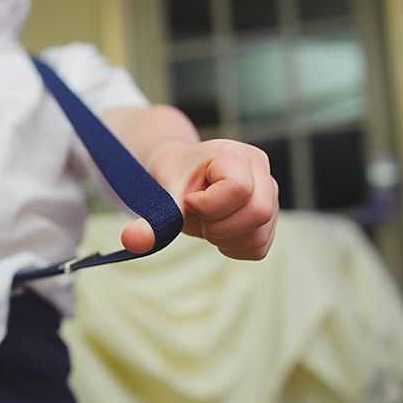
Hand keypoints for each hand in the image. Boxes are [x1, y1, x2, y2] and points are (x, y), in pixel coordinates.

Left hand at [121, 139, 278, 259]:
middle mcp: (260, 171)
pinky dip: (234, 248)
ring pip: (259, 235)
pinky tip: (218, 231)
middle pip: (258, 213)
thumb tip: (132, 242)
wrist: (182, 177)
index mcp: (235, 155)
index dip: (210, 205)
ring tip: (207, 222)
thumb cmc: (175, 179)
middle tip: (199, 217)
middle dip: (220, 225)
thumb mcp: (162, 195)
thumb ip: (152, 219)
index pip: (239, 188)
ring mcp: (269, 194)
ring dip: (225, 239)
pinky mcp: (269, 217)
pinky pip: (259, 247)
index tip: (190, 201)